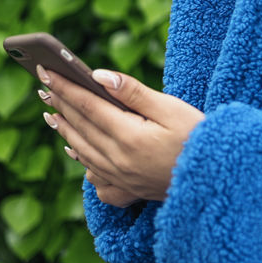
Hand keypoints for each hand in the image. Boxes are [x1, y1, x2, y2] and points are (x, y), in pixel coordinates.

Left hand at [38, 65, 204, 206]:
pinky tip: (78, 153)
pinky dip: (82, 161)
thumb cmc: (199, 138)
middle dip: (60, 104)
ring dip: (65, 130)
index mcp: (128, 137)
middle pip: (80, 127)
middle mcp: (118, 161)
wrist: (217, 181)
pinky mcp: (129, 191)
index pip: (87, 106)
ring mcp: (121, 179)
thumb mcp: (172, 108)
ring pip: (82, 151)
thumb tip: (99, 76)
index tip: (46, 71)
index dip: (65, 87)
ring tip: (52, 114)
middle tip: (44, 86)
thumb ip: (134, 92)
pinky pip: (95, 178)